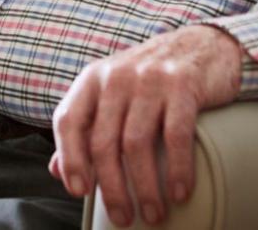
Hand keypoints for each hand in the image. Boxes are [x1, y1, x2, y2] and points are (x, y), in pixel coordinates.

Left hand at [49, 25, 242, 226]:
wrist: (202, 45)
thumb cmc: (150, 78)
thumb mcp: (111, 95)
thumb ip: (85, 130)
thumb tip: (55, 170)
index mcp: (93, 79)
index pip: (69, 121)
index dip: (70, 158)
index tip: (79, 192)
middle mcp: (117, 76)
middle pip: (104, 141)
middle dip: (112, 188)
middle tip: (122, 217)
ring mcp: (151, 79)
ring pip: (138, 143)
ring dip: (145, 187)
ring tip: (153, 214)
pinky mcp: (184, 85)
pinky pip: (176, 135)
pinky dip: (177, 169)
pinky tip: (180, 192)